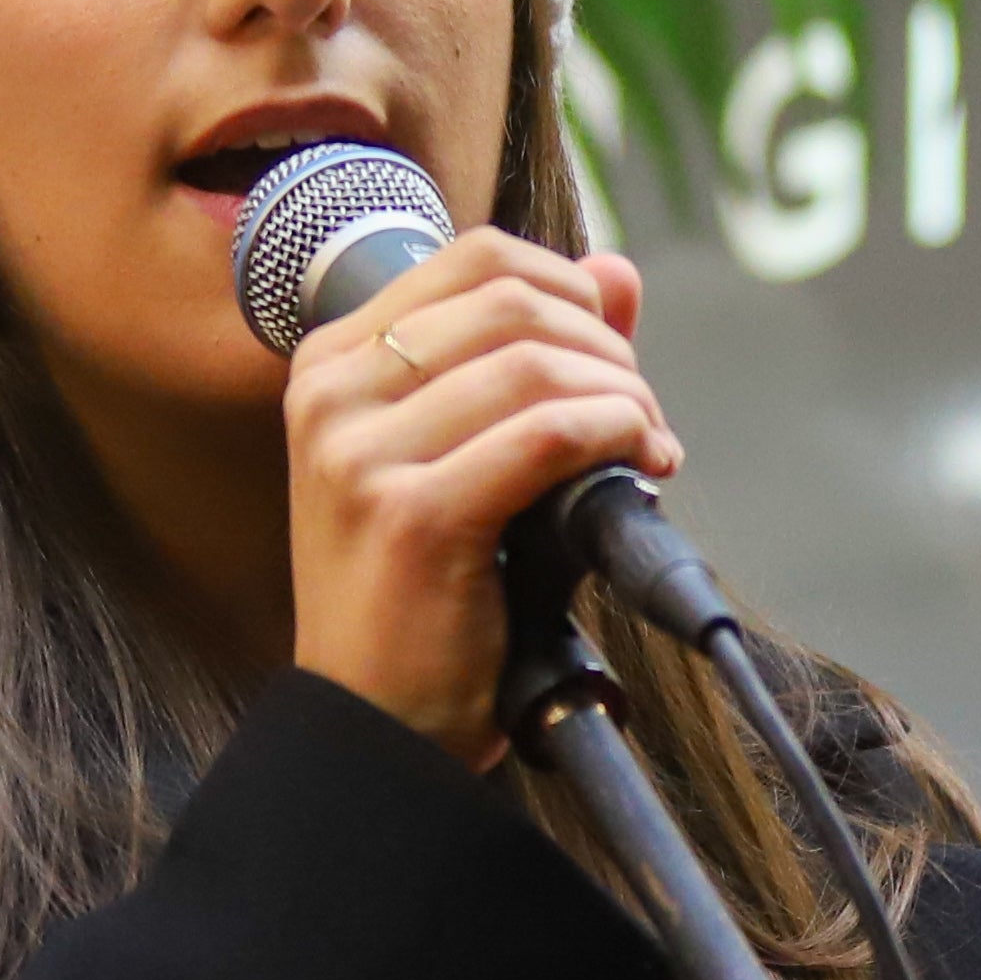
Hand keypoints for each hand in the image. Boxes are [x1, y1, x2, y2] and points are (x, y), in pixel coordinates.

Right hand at [282, 231, 673, 762]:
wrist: (376, 721)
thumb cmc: (426, 594)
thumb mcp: (469, 454)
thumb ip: (532, 355)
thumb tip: (618, 271)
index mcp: (334, 361)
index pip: (478, 258)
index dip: (573, 290)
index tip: (612, 355)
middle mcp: (332, 392)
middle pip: (515, 300)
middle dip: (608, 349)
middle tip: (642, 412)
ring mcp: (361, 452)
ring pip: (538, 363)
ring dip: (624, 396)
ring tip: (648, 445)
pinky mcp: (411, 514)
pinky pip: (549, 434)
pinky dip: (616, 434)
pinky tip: (642, 464)